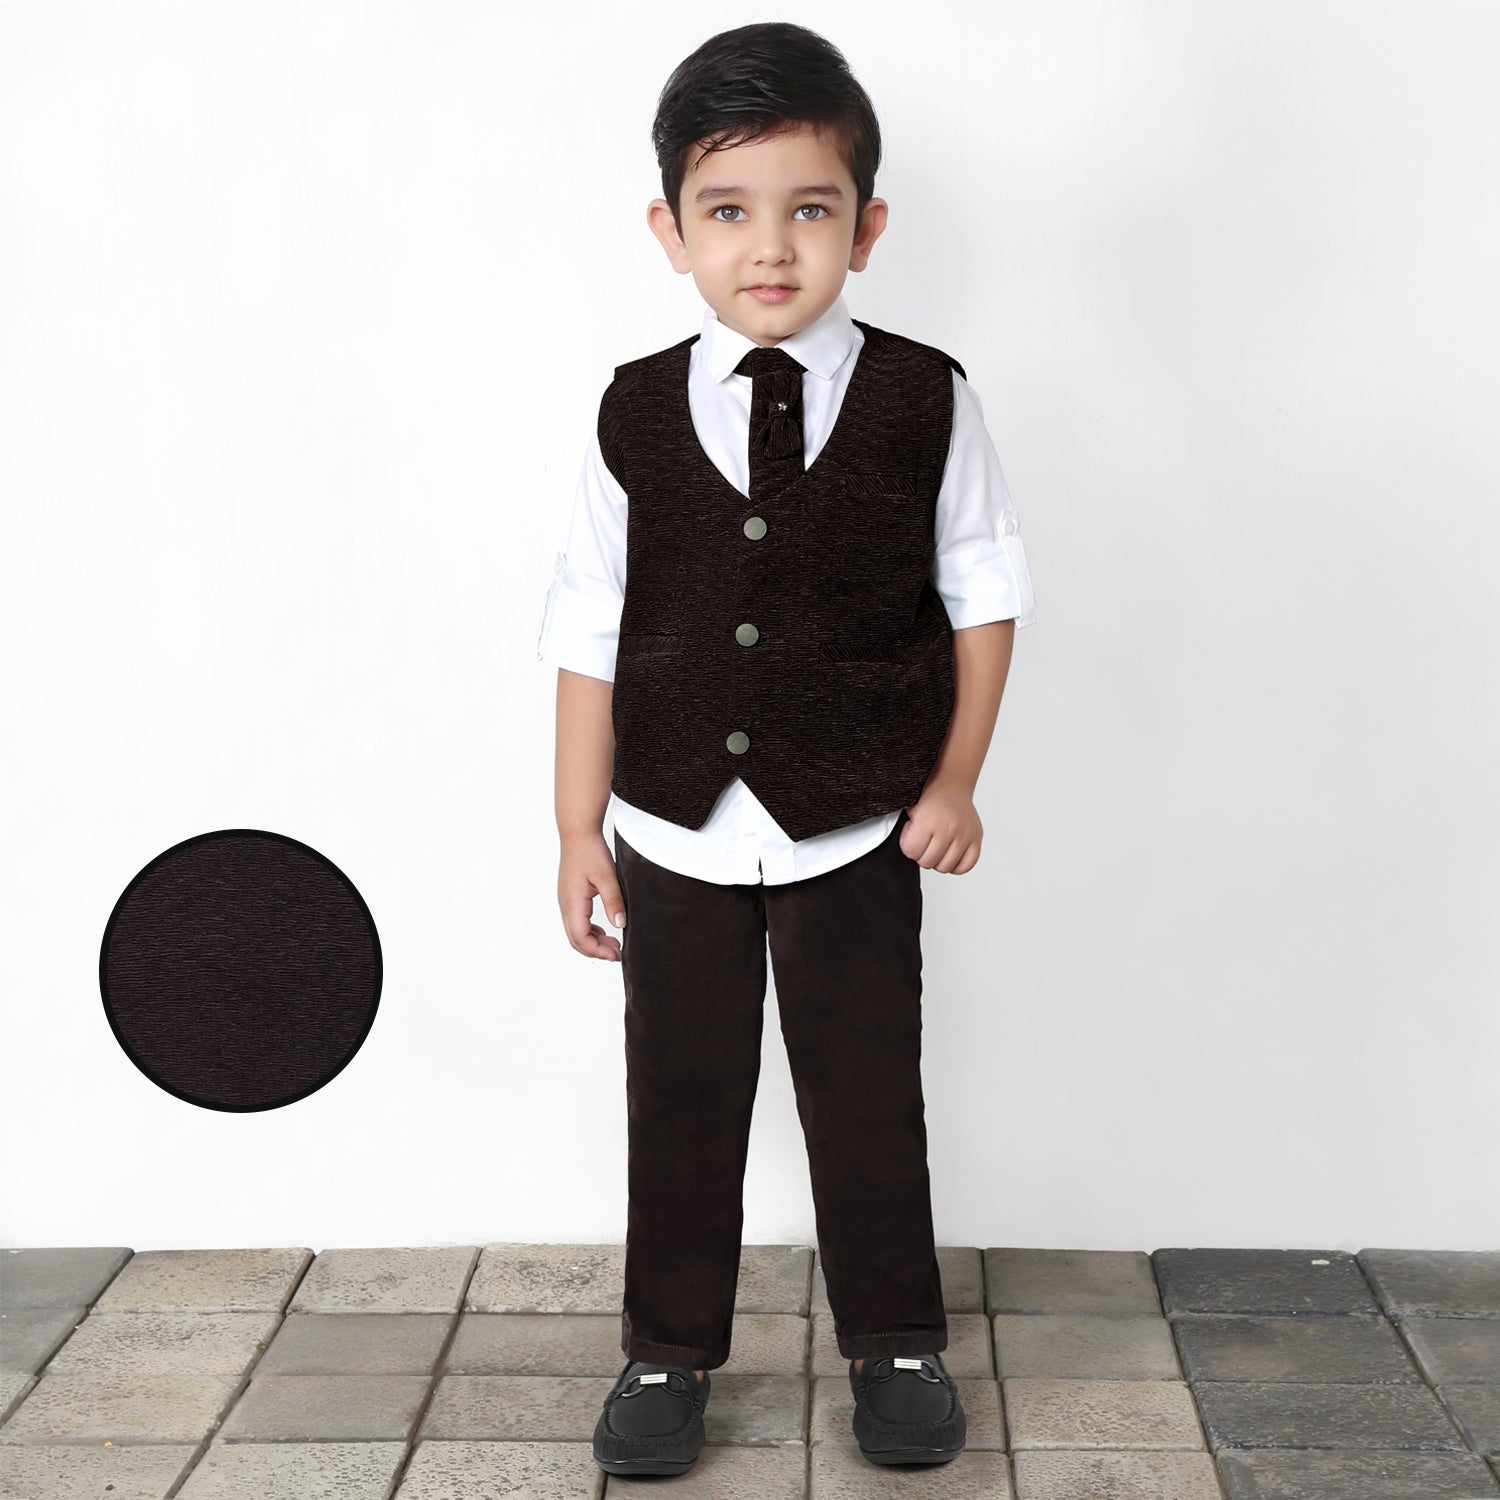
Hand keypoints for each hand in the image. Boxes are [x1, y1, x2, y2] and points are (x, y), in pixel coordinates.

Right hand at [558, 829, 626, 960]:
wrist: (578, 833)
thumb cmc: (590, 851)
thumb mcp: (607, 876)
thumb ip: (614, 901)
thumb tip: (620, 924)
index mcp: (572, 903)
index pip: (581, 938)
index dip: (598, 951)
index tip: (616, 955)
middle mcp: (565, 905)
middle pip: (576, 940)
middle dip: (596, 950)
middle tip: (618, 953)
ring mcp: (566, 902)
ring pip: (575, 932)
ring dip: (593, 941)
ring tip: (614, 943)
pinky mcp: (570, 897)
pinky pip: (577, 922)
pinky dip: (590, 931)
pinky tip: (605, 929)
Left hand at [900, 786, 982, 872]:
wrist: (951, 784)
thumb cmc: (930, 797)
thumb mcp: (910, 811)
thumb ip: (908, 833)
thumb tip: (909, 851)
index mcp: (928, 821)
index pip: (911, 852)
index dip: (908, 845)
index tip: (911, 836)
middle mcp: (948, 828)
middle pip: (928, 862)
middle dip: (922, 854)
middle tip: (924, 841)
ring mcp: (964, 834)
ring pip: (945, 867)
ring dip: (938, 860)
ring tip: (937, 846)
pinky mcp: (976, 838)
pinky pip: (966, 865)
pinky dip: (956, 865)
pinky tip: (950, 854)